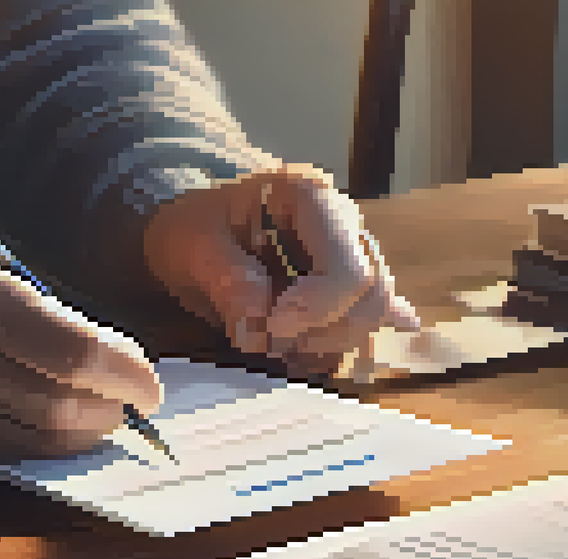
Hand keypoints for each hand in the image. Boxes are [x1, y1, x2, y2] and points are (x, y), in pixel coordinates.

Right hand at [0, 238, 162, 461]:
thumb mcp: (6, 293)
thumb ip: (63, 329)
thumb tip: (129, 374)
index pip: (77, 354)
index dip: (126, 377)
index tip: (150, 388)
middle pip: (60, 406)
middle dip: (109, 414)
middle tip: (130, 410)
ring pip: (38, 440)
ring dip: (85, 437)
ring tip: (102, 421)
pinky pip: (10, 454)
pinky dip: (49, 448)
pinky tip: (63, 435)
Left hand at [143, 163, 419, 376]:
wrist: (193, 232)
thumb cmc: (192, 229)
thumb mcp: (192, 245)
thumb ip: (228, 281)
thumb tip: (261, 326)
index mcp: (311, 199)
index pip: (351, 273)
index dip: (316, 311)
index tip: (270, 325)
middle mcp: (346, 223)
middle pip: (373, 297)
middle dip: (324, 332)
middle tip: (271, 338)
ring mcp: (353, 256)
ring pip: (374, 316)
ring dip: (327, 343)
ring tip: (277, 341)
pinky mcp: (349, 287)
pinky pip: (366, 325)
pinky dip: (338, 346)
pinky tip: (304, 351)